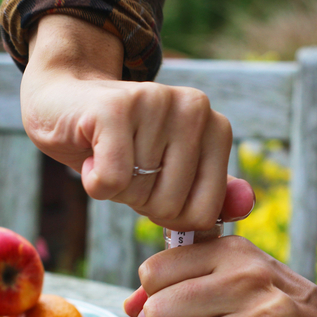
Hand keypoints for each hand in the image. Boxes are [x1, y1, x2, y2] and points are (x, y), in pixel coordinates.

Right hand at [21, 15, 253, 229]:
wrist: (68, 104)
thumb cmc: (125, 149)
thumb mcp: (175, 174)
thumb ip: (211, 192)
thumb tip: (248, 206)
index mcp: (217, 129)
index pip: (205, 212)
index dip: (173, 215)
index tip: (156, 187)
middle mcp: (196, 109)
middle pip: (172, 207)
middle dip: (141, 202)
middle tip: (128, 168)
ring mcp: (159, 101)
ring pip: (140, 194)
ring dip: (117, 189)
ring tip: (110, 155)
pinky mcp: (117, 107)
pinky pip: (112, 180)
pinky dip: (95, 182)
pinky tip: (92, 155)